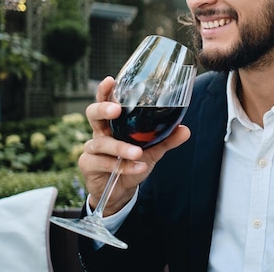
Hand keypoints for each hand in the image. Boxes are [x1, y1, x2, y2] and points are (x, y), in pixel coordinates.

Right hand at [79, 76, 190, 215]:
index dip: (105, 91)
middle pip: (92, 114)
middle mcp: (99, 132)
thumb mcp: (153, 150)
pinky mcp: (88, 165)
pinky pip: (104, 163)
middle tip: (116, 110)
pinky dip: (122, 166)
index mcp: (113, 123)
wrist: (121, 192)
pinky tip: (137, 167)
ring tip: (138, 153)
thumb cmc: (132, 163)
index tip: (111, 80)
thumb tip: (185, 129)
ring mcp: (91, 149)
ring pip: (102, 143)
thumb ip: (166, 139)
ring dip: (121, 148)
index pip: (105, 102)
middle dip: (103, 109)